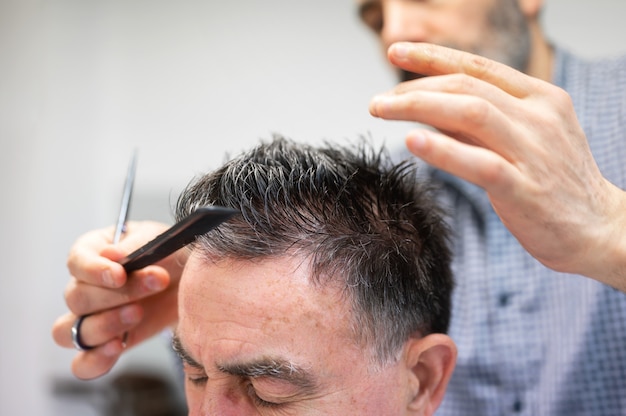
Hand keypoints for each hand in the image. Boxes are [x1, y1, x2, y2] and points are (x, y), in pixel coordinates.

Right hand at [51, 221, 183, 378]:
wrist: (192, 283)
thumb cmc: (171, 254)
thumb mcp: (158, 240)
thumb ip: (135, 246)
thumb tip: (110, 254)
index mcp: (92, 252)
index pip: (77, 261)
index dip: (93, 270)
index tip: (120, 274)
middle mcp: (83, 286)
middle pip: (77, 298)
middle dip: (118, 295)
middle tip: (156, 284)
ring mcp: (90, 319)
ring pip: (70, 332)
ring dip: (104, 325)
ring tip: (139, 314)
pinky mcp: (105, 346)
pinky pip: (83, 363)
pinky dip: (95, 360)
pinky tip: (117, 347)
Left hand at [369, 42, 625, 289]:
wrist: (598, 229)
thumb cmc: (553, 183)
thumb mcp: (523, 139)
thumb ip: (480, 123)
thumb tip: (429, 109)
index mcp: (540, 98)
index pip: (479, 66)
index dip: (434, 56)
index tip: (396, 51)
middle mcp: (538, 117)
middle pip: (466, 86)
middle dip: (415, 87)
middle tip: (378, 101)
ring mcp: (533, 152)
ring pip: (471, 113)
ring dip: (419, 107)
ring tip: (382, 110)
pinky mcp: (525, 189)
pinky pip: (480, 163)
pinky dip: (443, 149)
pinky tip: (412, 142)